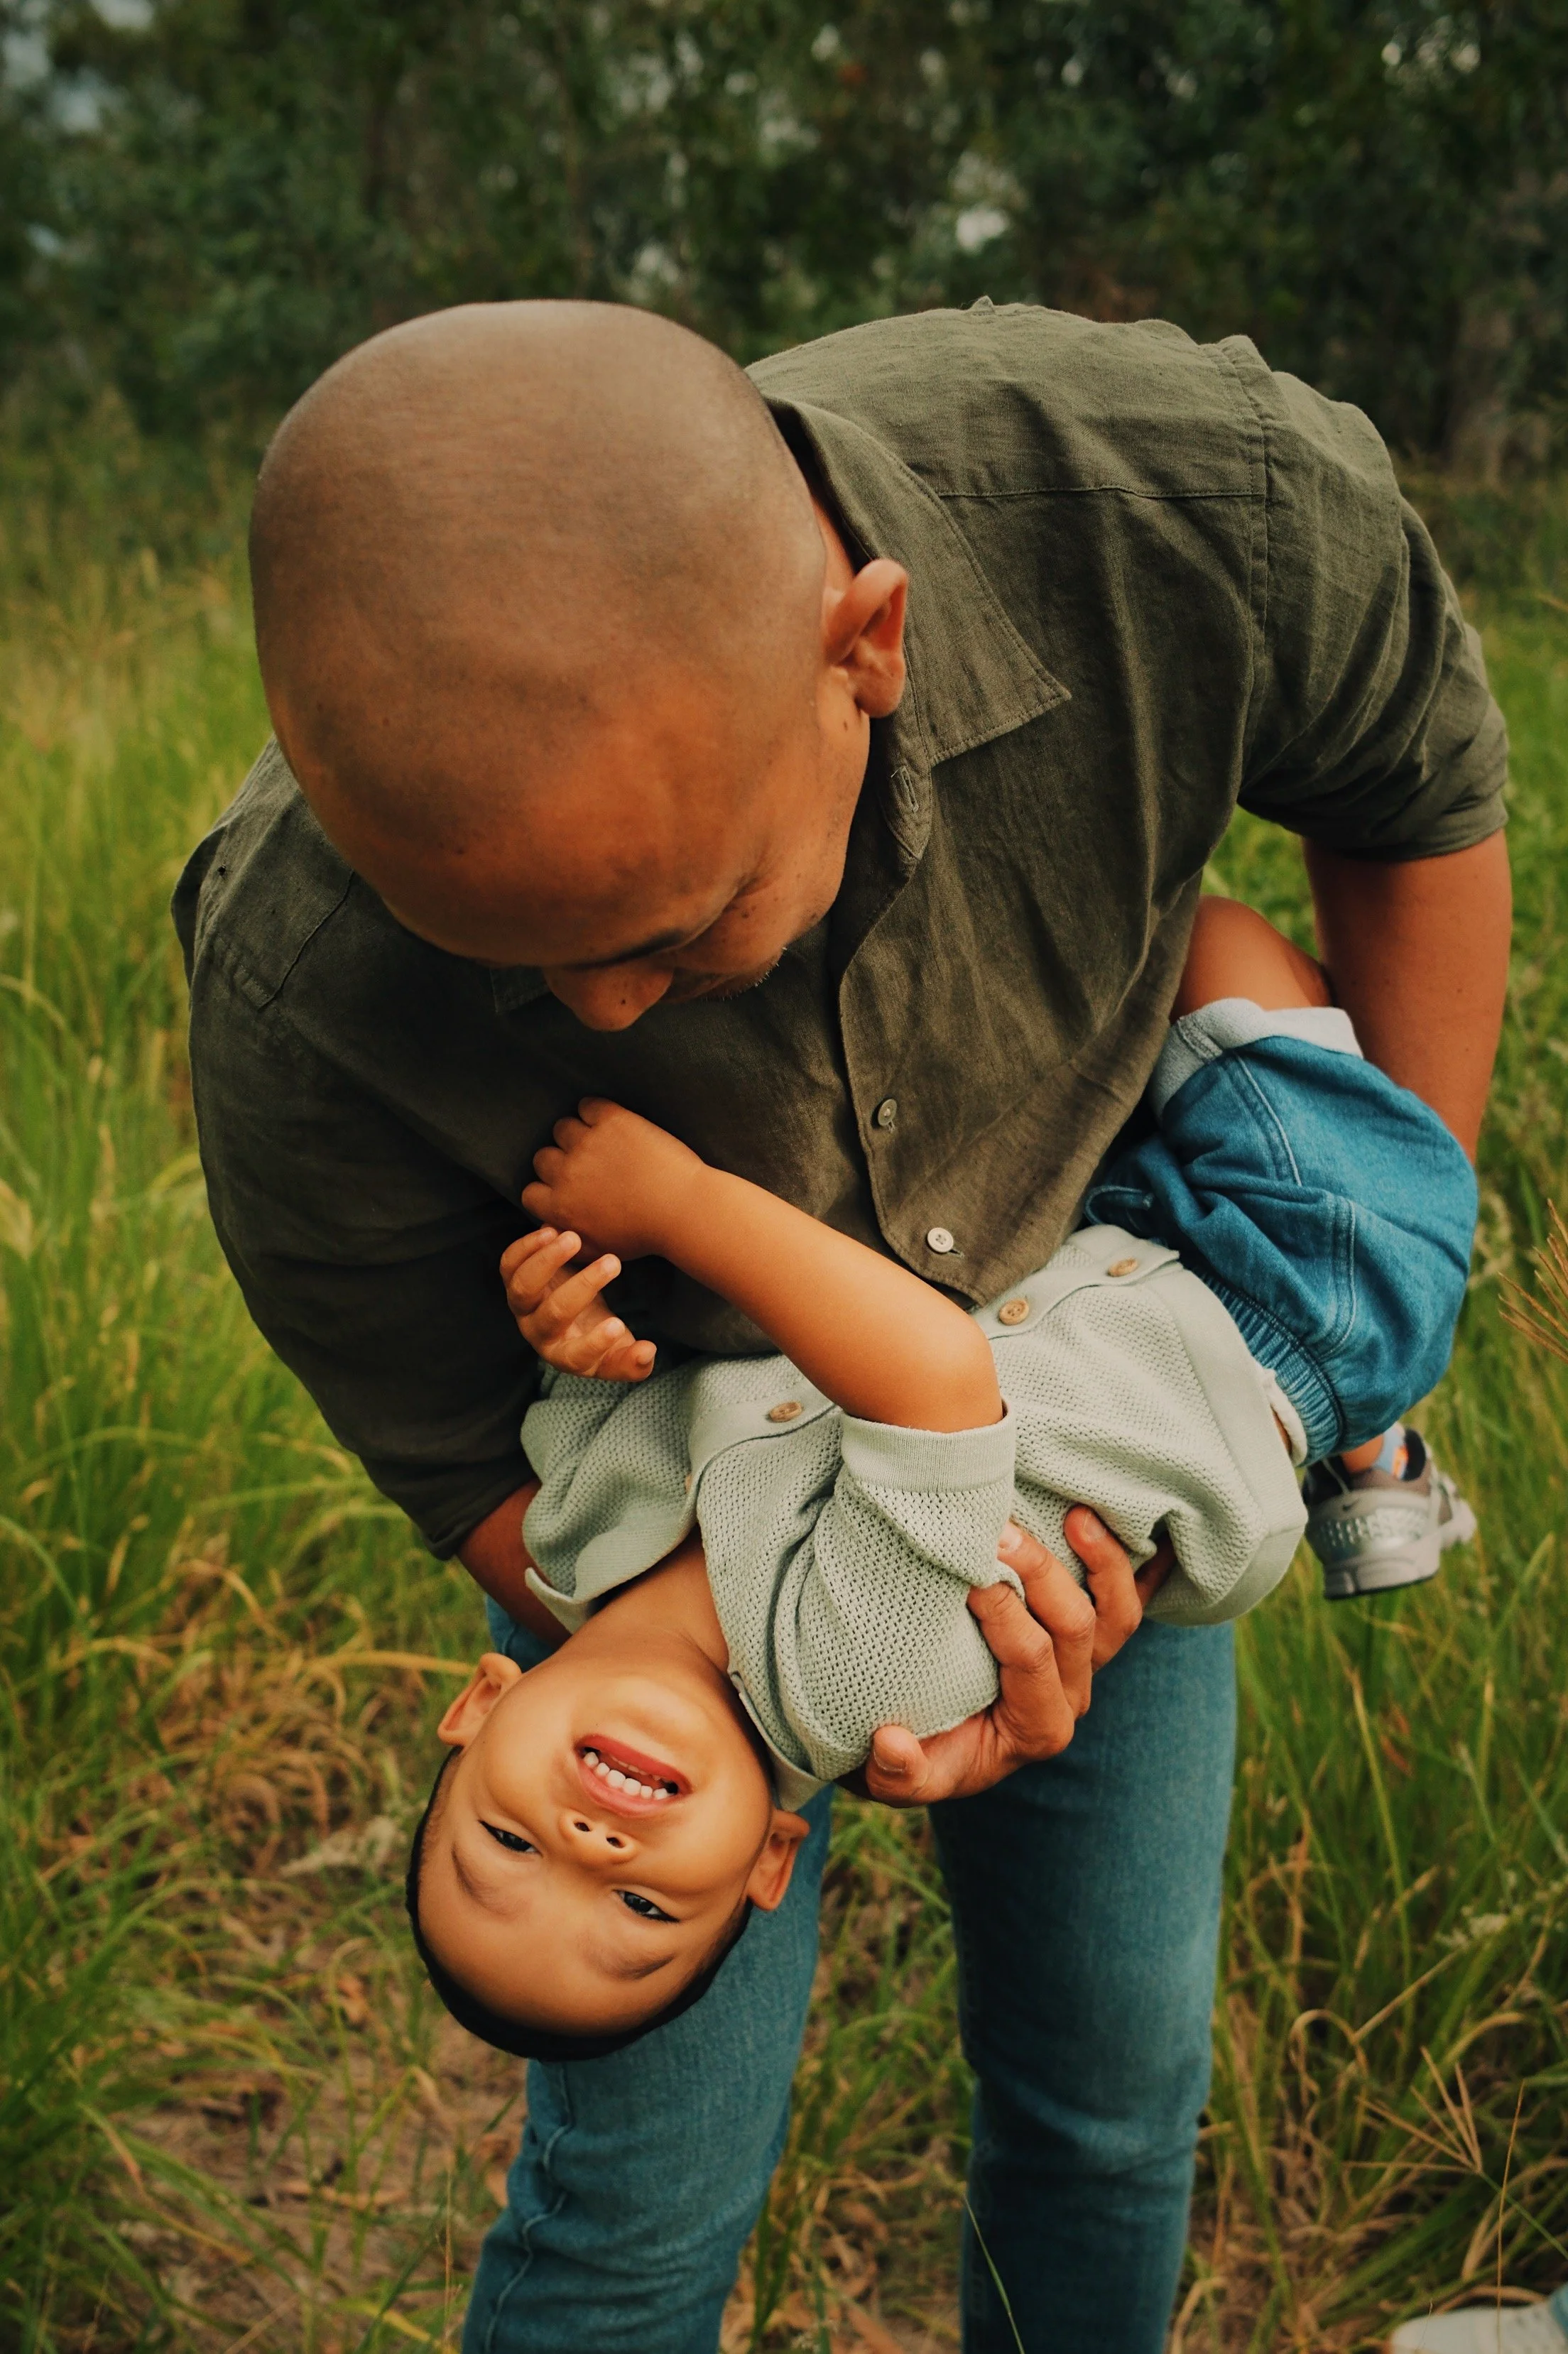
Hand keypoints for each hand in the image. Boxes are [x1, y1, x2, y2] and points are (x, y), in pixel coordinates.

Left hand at [500, 1226, 656, 1380]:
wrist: (571, 1309)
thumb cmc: (599, 1330)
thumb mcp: (620, 1350)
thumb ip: (634, 1360)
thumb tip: (648, 1352)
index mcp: (566, 1355)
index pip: (576, 1355)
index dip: (595, 1343)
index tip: (618, 1325)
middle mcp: (539, 1333)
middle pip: (553, 1314)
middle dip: (583, 1287)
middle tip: (613, 1262)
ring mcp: (522, 1307)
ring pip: (524, 1287)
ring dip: (547, 1261)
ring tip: (573, 1238)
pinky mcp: (513, 1281)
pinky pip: (509, 1264)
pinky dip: (526, 1247)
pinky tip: (552, 1230)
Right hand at [521, 1097, 704, 1262]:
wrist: (685, 1210)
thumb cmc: (647, 1235)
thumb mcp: (601, 1251)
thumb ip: (570, 1241)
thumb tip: (550, 1231)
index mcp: (561, 1207)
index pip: (530, 1192)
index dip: (546, 1189)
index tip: (564, 1187)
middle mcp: (567, 1173)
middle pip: (543, 1157)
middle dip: (560, 1161)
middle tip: (584, 1165)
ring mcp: (588, 1144)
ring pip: (562, 1128)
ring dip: (576, 1134)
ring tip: (597, 1142)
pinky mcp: (612, 1121)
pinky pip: (588, 1105)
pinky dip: (594, 1111)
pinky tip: (608, 1122)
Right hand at [859, 1509, 1172, 1805]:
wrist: (932, 1745)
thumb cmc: (916, 1753)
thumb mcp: (896, 1776)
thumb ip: (897, 1773)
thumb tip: (893, 1742)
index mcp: (1035, 1730)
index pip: (1031, 1657)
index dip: (1003, 1611)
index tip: (966, 1571)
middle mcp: (1071, 1698)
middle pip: (1077, 1627)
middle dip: (1039, 1572)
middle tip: (999, 1528)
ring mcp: (1086, 1666)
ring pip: (1117, 1614)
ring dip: (1103, 1562)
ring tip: (1077, 1514)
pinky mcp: (1088, 1639)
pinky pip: (1124, 1601)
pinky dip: (1135, 1566)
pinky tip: (1131, 1523)